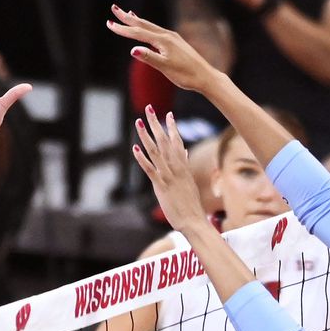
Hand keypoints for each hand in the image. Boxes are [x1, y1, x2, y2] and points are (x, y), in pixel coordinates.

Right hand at [106, 6, 224, 93]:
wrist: (205, 76)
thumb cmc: (186, 75)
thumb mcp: (165, 67)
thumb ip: (149, 57)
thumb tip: (132, 49)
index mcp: (163, 41)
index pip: (138, 33)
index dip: (123, 29)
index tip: (109, 23)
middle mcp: (167, 35)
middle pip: (143, 24)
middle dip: (127, 17)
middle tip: (114, 9)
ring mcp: (172, 38)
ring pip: (150, 26)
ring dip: (137, 20)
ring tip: (127, 14)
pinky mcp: (176, 42)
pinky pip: (157, 31)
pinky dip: (147, 27)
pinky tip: (146, 28)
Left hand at [132, 106, 211, 232]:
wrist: (195, 221)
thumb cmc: (191, 204)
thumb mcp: (189, 181)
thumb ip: (185, 165)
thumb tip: (185, 151)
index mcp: (183, 167)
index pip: (177, 142)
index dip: (172, 128)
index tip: (168, 114)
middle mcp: (176, 168)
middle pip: (165, 141)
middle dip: (156, 124)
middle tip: (149, 109)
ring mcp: (169, 176)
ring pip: (156, 152)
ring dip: (146, 136)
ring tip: (138, 122)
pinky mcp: (162, 186)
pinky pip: (151, 170)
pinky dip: (142, 159)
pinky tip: (134, 149)